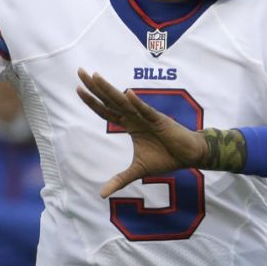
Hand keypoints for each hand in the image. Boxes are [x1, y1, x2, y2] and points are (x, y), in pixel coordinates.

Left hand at [76, 69, 211, 196]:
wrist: (189, 155)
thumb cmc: (166, 157)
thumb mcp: (138, 170)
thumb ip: (119, 179)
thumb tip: (102, 194)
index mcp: (129, 124)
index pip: (106, 111)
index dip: (92, 101)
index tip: (77, 89)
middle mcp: (135, 116)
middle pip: (110, 100)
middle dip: (95, 87)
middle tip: (80, 71)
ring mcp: (147, 116)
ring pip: (124, 101)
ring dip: (110, 90)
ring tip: (95, 77)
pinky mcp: (160, 120)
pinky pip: (147, 111)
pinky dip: (138, 103)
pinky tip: (128, 93)